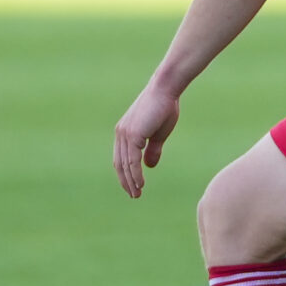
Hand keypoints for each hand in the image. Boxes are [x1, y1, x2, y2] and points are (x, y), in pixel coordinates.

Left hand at [112, 83, 181, 198]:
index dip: (126, 174)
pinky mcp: (133, 134)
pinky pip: (132, 160)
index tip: (133, 187)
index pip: (120, 159)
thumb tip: (149, 166)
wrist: (166, 90)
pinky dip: (135, 174)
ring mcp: (125, 134)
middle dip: (126, 181)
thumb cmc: (164, 108)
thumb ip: (152, 150)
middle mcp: (121, 133)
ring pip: (126, 164)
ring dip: (131, 181)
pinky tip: (140, 183)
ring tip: (137, 194)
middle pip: (119, 164)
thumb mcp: (158, 134)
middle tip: (134, 195)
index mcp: (124, 132)